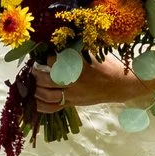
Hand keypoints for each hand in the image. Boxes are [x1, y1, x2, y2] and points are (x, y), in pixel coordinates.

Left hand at [34, 55, 148, 113]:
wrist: (120, 85)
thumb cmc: (107, 66)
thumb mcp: (92, 53)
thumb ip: (74, 52)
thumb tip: (57, 47)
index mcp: (79, 68)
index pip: (54, 62)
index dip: (47, 59)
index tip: (47, 56)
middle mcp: (74, 83)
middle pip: (47, 80)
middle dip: (37, 74)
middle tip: (34, 69)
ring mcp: (73, 96)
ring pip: (47, 96)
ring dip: (37, 89)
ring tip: (34, 83)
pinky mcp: (73, 104)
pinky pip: (53, 108)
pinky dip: (41, 105)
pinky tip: (35, 100)